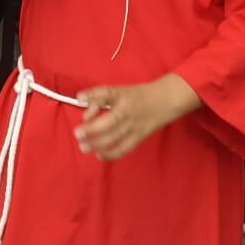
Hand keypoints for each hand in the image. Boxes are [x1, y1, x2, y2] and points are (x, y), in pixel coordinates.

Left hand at [75, 74, 198, 160]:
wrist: (166, 99)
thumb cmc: (139, 94)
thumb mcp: (121, 90)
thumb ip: (102, 97)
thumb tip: (83, 105)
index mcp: (123, 94)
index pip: (107, 93)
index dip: (93, 96)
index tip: (79, 98)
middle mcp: (128, 109)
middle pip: (110, 121)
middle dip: (92, 129)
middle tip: (77, 133)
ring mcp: (134, 124)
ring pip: (115, 136)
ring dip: (97, 143)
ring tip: (83, 147)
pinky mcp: (140, 136)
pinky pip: (125, 147)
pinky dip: (112, 153)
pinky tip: (100, 155)